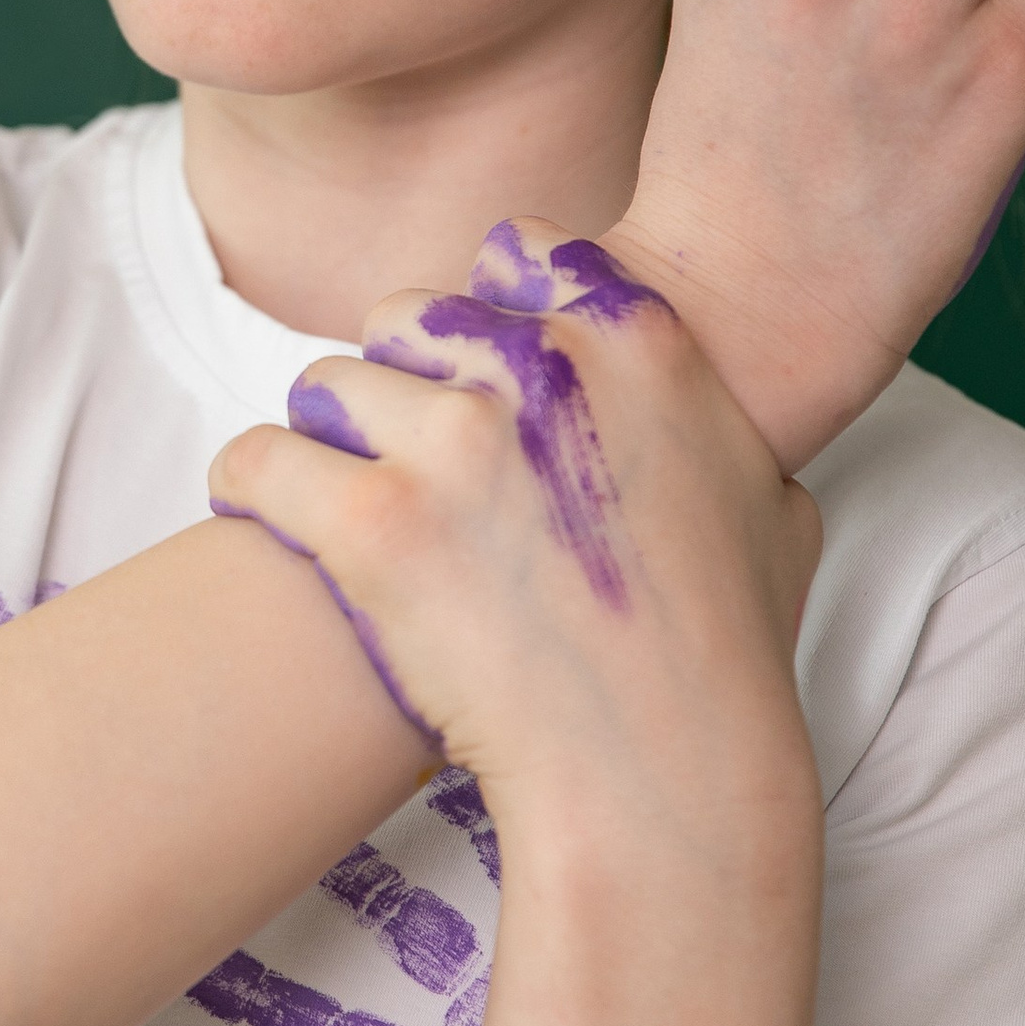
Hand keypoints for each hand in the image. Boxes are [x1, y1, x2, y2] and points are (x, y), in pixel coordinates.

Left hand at [209, 222, 821, 828]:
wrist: (665, 772)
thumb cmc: (726, 657)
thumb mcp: (773, 506)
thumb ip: (722, 429)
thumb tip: (714, 422)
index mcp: (637, 339)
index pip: (512, 253)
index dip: (483, 315)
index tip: (473, 377)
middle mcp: (545, 365)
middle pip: (407, 315)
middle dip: (402, 384)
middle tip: (408, 465)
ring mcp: (456, 439)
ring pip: (329, 384)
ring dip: (331, 441)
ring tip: (340, 502)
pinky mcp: (377, 522)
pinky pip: (261, 458)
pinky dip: (251, 485)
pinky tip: (256, 508)